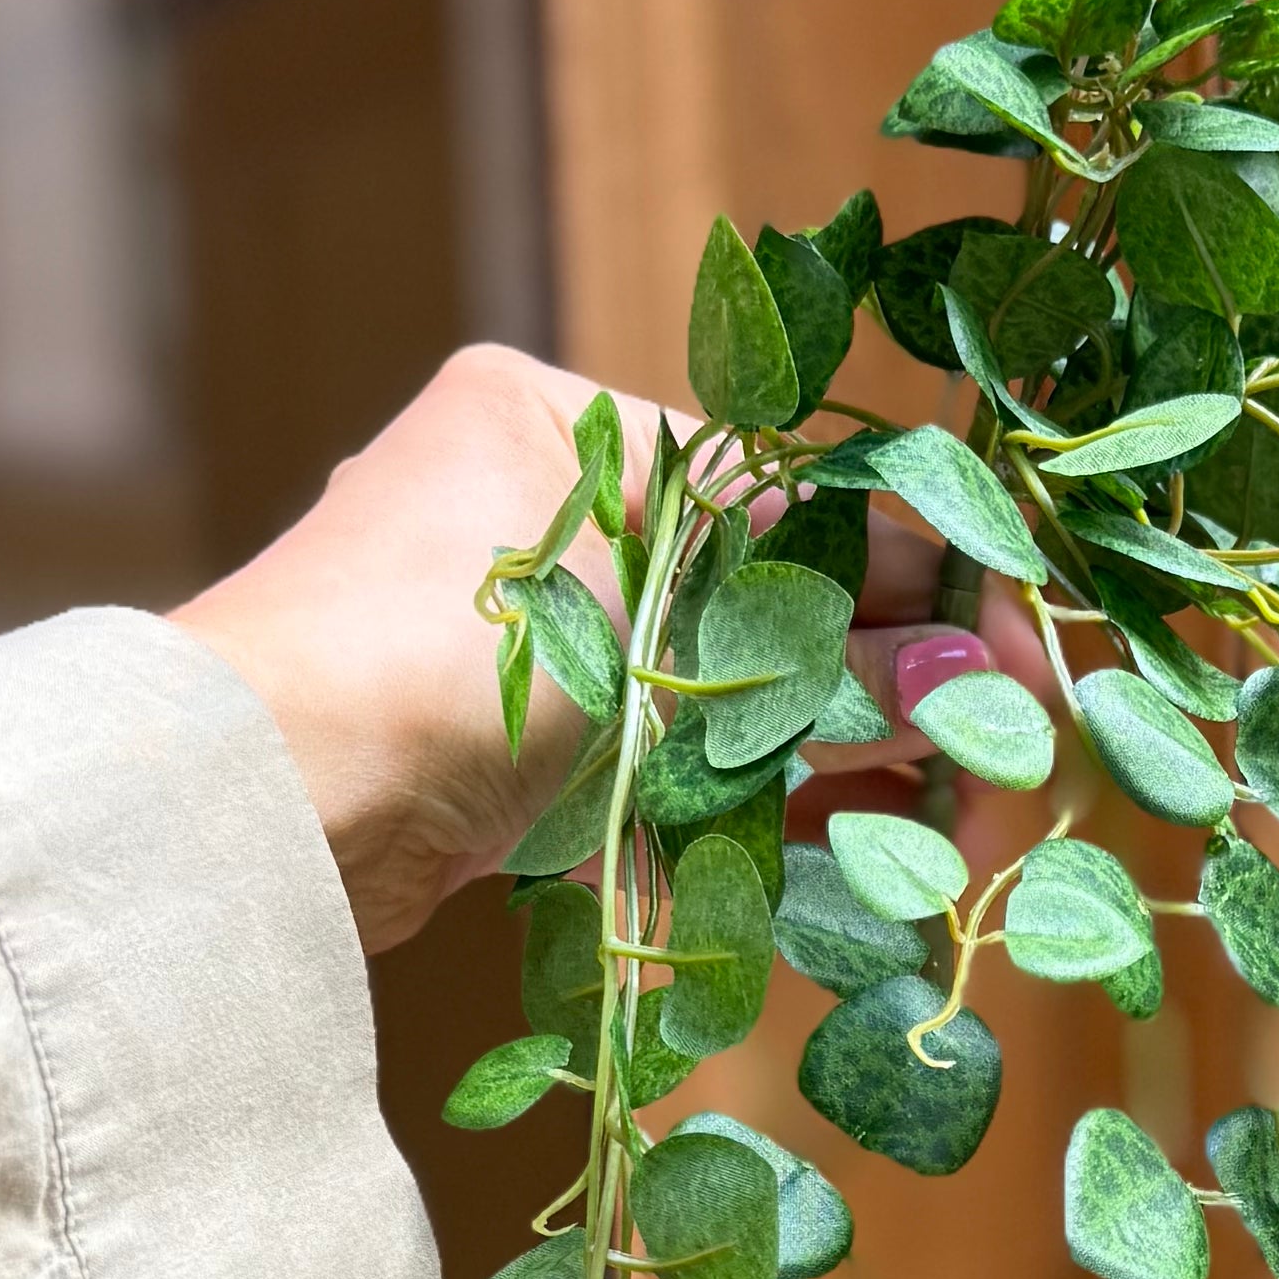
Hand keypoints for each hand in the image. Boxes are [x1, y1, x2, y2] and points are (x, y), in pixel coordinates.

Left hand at [174, 341, 1029, 955]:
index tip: (1026, 670)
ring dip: (844, 759)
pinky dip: (751, 806)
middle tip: (1007, 778)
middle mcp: (537, 514)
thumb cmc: (442, 659)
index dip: (932, 581)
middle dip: (901, 686)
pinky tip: (851, 854)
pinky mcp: (493, 756)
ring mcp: (511, 638)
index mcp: (567, 424)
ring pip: (723, 691)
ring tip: (953, 835)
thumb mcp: (660, 633)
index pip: (799, 491)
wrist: (253, 798)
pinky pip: (658, 766)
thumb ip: (821, 658)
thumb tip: (975, 689)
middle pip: (770, 595)